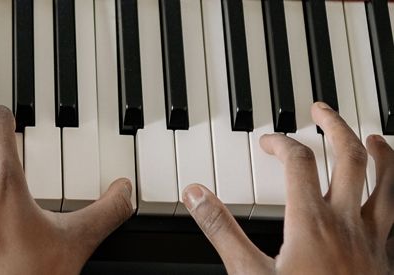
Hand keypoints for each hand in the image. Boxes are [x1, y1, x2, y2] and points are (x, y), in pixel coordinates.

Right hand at [182, 103, 391, 273]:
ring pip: (386, 181)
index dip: (281, 143)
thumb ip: (222, 230)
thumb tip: (197, 194)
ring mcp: (373, 239)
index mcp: (311, 221)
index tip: (268, 142)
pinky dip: (392, 191)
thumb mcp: (248, 273)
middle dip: (336, 127)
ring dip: (380, 152)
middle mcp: (348, 222)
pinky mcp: (386, 257)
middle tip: (321, 111)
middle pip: (350, 157)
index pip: (299, 162)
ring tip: (372, 137)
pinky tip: (387, 194)